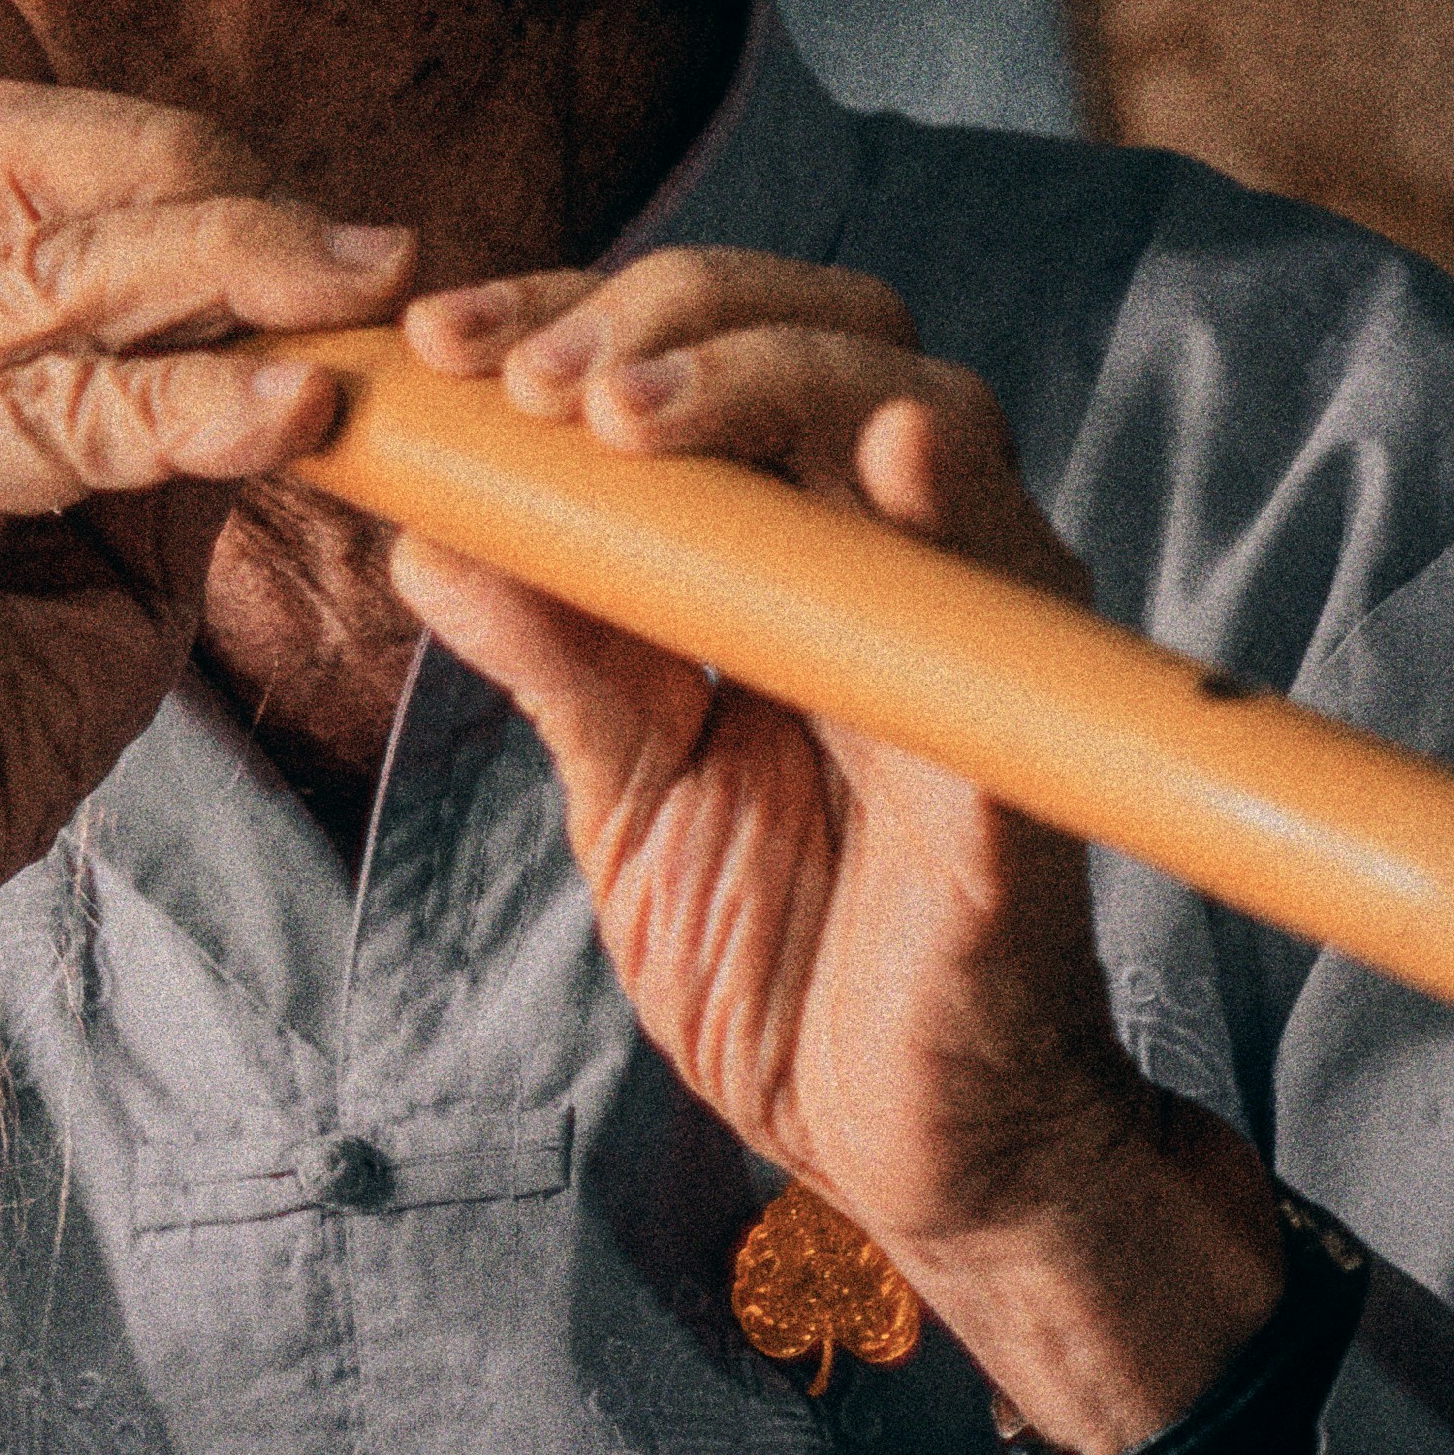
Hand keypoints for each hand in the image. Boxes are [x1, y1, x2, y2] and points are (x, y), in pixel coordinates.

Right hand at [0, 95, 409, 1454]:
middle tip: (377, 256)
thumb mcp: (108, 555)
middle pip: (33, 177)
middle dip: (229, 196)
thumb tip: (317, 342)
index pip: (15, 157)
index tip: (332, 233)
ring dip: (236, 280)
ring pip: (59, 284)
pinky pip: (53, 420)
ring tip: (364, 307)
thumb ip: (178, 436)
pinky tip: (295, 415)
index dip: (179, 160)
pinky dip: (189, 409)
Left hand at [385, 248, 1288, 1454]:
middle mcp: (913, 564)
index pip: (719, 351)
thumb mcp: (629, 785)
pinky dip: (958, 511)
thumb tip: (427, 528)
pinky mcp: (1026, 757)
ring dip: (768, 380)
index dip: (583, 312)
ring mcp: (981, 646)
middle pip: (833, 332)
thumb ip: (554, 652)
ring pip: (929, 415)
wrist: (902, 1142)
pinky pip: (1014, 614)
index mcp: (813, 555)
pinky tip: (893, 454)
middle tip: (526, 381)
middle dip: (665, 315)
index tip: (443, 342)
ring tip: (621, 415)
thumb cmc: (785, 948)